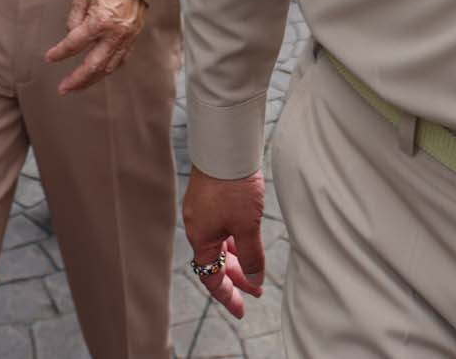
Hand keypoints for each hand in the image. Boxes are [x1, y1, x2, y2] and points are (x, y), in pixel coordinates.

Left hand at [44, 0, 146, 94]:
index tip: (50, 57)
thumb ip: (75, 17)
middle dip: (77, 80)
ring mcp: (127, 37)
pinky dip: (109, 68)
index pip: (75, 44)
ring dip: (93, 79)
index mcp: (100, 21)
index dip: (60, 52)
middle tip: (63, 89)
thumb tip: (71, 34)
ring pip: (109, 67)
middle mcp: (115, 33)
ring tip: (79, 86)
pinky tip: (100, 72)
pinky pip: (122, 59)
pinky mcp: (134, 36)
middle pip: (93, 65)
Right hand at [181, 168, 266, 319]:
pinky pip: (221, 228)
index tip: (241, 309)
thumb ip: (251, 255)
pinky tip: (248, 240)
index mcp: (201, 237)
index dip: (228, 295)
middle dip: (237, 278)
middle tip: (256, 291)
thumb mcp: (247, 225)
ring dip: (238, 258)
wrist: (226, 146)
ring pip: (220, 244)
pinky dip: (234, 240)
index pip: (211, 277)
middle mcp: (198, 227)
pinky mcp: (211, 198)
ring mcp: (204, 212)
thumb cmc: (234, 185)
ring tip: (257, 270)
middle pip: (216, 262)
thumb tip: (254, 280)